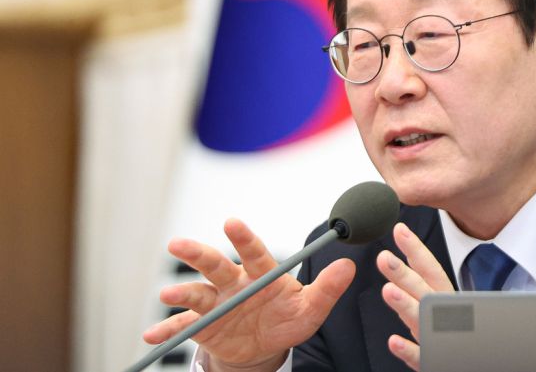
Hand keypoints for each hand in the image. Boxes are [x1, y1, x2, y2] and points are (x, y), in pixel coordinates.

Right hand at [143, 218, 355, 369]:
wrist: (265, 347)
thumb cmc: (287, 319)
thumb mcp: (310, 308)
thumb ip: (327, 288)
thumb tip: (349, 266)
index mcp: (261, 274)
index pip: (253, 252)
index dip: (243, 238)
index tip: (232, 223)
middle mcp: (234, 283)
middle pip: (215, 265)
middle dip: (198, 254)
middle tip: (178, 244)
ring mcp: (216, 304)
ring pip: (195, 293)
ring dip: (180, 292)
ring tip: (167, 294)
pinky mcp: (203, 326)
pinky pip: (183, 328)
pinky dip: (167, 330)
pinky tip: (151, 334)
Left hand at [376, 222, 454, 370]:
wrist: (479, 361)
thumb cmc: (458, 333)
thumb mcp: (445, 305)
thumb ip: (426, 284)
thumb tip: (409, 259)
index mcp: (444, 299)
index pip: (430, 270)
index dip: (415, 249)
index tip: (399, 230)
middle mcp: (443, 315)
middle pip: (424, 290)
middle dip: (404, 273)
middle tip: (384, 258)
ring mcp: (439, 338)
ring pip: (423, 320)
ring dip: (406, 305)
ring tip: (388, 291)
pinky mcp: (435, 361)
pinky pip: (421, 357)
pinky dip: (408, 350)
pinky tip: (394, 341)